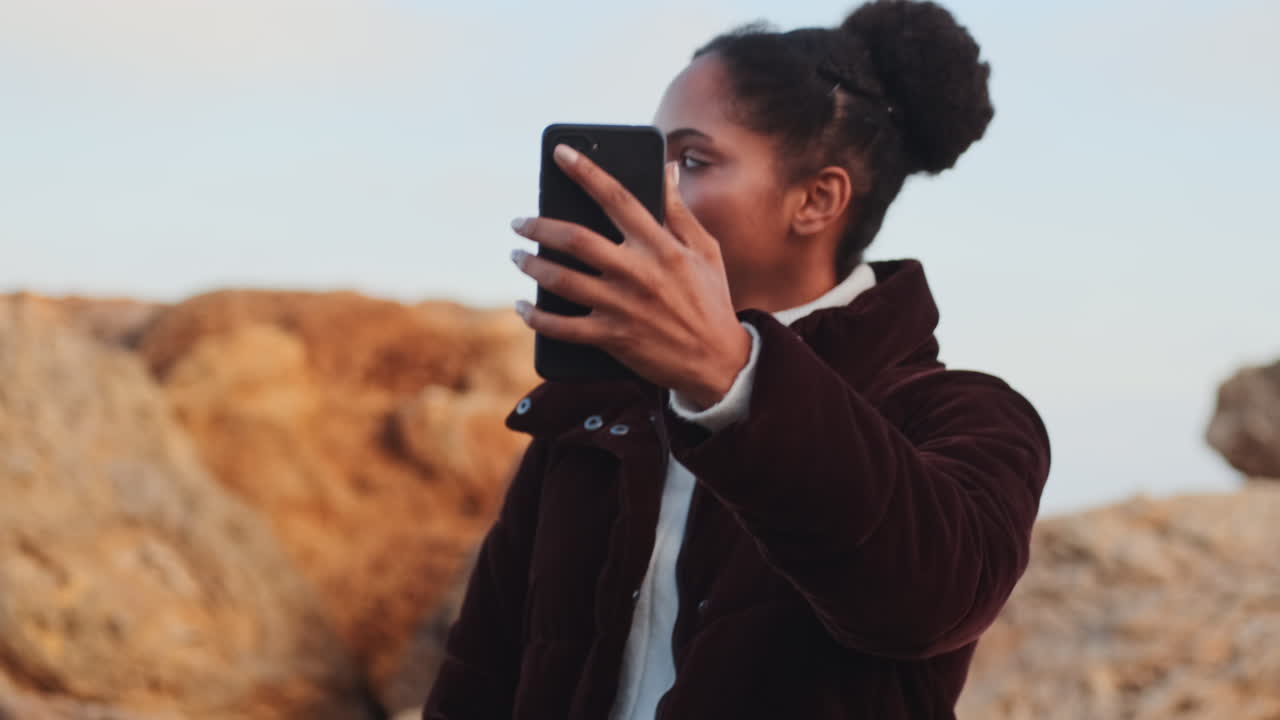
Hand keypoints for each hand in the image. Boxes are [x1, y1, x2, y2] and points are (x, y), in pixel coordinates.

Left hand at [510, 143, 750, 408]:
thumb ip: (679, 210)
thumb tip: (666, 169)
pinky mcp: (612, 338)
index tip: (560, 152)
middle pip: (575, 239)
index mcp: (660, 246)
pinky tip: (523, 306)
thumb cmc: (710, 300)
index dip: (586, 171)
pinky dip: (535, 317)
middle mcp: (637, 272)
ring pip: (561, 280)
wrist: (717, 362)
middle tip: (519, 221)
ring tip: (516, 255)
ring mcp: (621, 307)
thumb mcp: (705, 250)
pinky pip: (562, 328)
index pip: (617, 198)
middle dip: (539, 225)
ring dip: (531, 265)